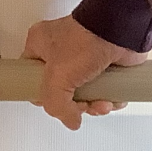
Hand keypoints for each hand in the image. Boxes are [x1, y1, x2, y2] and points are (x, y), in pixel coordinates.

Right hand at [23, 15, 147, 130]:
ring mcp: (84, 58)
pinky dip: (109, 98)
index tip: (54, 104)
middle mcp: (60, 50)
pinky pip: (102, 90)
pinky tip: (112, 97)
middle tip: (82, 104)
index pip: (31, 78)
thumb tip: (69, 119)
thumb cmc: (87, 38)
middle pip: (61, 92)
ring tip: (102, 101)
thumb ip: (54, 105)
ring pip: (84, 94)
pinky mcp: (104, 64)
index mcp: (40, 45)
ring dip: (95, 104)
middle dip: (76, 105)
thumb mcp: (57, 78)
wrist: (121, 31)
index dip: (43, 96)